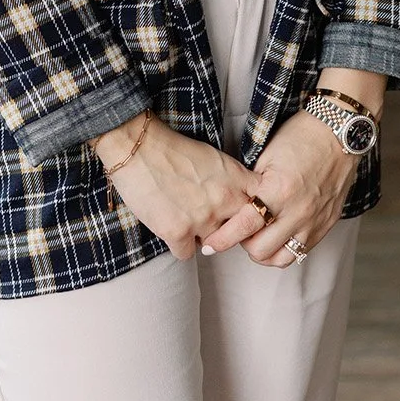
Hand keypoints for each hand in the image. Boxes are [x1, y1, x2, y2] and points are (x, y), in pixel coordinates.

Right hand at [92, 113, 260, 260]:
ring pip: (212, 245)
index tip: (245, 218)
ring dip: (200, 236)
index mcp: (235, 179)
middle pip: (239, 233)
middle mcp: (224, 200)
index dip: (254, 217)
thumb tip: (241, 200)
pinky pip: (186, 254)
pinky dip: (178, 245)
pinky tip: (169, 225)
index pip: (262, 209)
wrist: (137, 146)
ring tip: (184, 216)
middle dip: (227, 230)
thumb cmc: (172, 148)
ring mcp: (203, 219)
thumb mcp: (213, 157)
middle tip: (209, 219)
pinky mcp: (178, 233)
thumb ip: (232, 179)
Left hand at [199, 109, 359, 266]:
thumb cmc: (301, 137)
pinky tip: (277, 236)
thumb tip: (236, 206)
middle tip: (237, 230)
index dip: (222, 239)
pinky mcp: (325, 225)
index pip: (244, 226)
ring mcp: (314, 222)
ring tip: (257, 237)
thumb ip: (251, 185)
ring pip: (281, 259)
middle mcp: (297, 212)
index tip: (209, 245)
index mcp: (278, 190)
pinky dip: (284, 249)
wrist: (339, 134)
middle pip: (260, 250)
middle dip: (242, 243)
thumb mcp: (266, 155)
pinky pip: (301, 252)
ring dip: (264, 252)